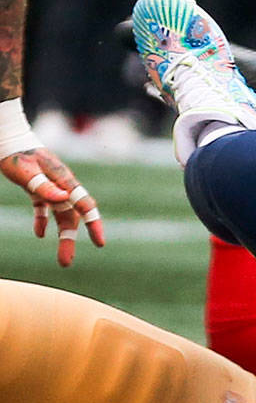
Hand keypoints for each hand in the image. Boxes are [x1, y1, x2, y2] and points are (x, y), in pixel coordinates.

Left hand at [1, 147, 104, 266]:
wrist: (8, 140)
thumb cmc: (16, 155)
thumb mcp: (28, 172)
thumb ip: (45, 186)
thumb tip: (64, 199)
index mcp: (64, 181)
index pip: (84, 205)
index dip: (94, 224)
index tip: (99, 243)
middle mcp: (62, 187)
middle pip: (72, 217)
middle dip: (70, 240)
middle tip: (66, 263)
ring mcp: (52, 188)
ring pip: (61, 217)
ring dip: (62, 237)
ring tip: (63, 259)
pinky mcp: (39, 189)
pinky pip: (45, 209)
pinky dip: (42, 222)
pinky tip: (39, 234)